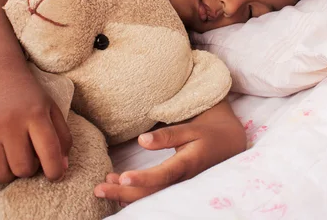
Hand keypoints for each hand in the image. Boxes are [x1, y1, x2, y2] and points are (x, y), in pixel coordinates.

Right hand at [0, 70, 71, 182]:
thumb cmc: (30, 98)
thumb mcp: (52, 110)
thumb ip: (62, 139)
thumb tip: (61, 169)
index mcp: (35, 114)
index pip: (49, 152)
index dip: (55, 171)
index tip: (55, 175)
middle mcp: (9, 122)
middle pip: (22, 169)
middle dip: (30, 169)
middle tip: (29, 155)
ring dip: (9, 172)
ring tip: (12, 156)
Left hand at [94, 101, 245, 204]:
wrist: (227, 144)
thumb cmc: (207, 134)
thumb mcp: (191, 129)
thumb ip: (168, 135)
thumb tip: (142, 140)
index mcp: (188, 163)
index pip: (164, 175)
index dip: (143, 179)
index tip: (121, 178)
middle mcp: (182, 179)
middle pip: (151, 192)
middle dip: (124, 193)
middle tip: (98, 188)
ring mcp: (178, 186)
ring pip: (150, 196)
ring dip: (125, 195)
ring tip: (102, 187)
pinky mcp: (173, 186)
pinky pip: (152, 193)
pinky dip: (133, 192)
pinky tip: (117, 186)